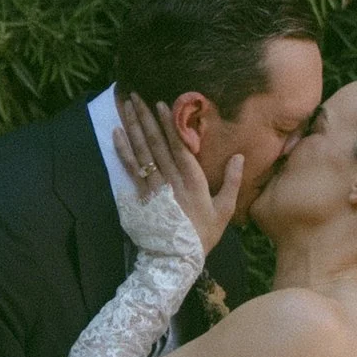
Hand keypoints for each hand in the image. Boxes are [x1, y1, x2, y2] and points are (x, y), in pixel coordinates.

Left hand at [116, 89, 240, 256]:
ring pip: (142, 151)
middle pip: (156, 143)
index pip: (178, 145)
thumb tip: (239, 156)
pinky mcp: (141, 197)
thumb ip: (232, 182)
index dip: (169, 123)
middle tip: (136, 97)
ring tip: (126, 107)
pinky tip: (116, 134)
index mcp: (193, 180)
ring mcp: (154, 187)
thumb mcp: (224, 211)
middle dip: (145, 118)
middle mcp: (171, 179)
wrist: (177, 258)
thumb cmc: (203, 235)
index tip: (161, 104)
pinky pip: (131, 168)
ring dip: (133, 127)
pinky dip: (123, 150)